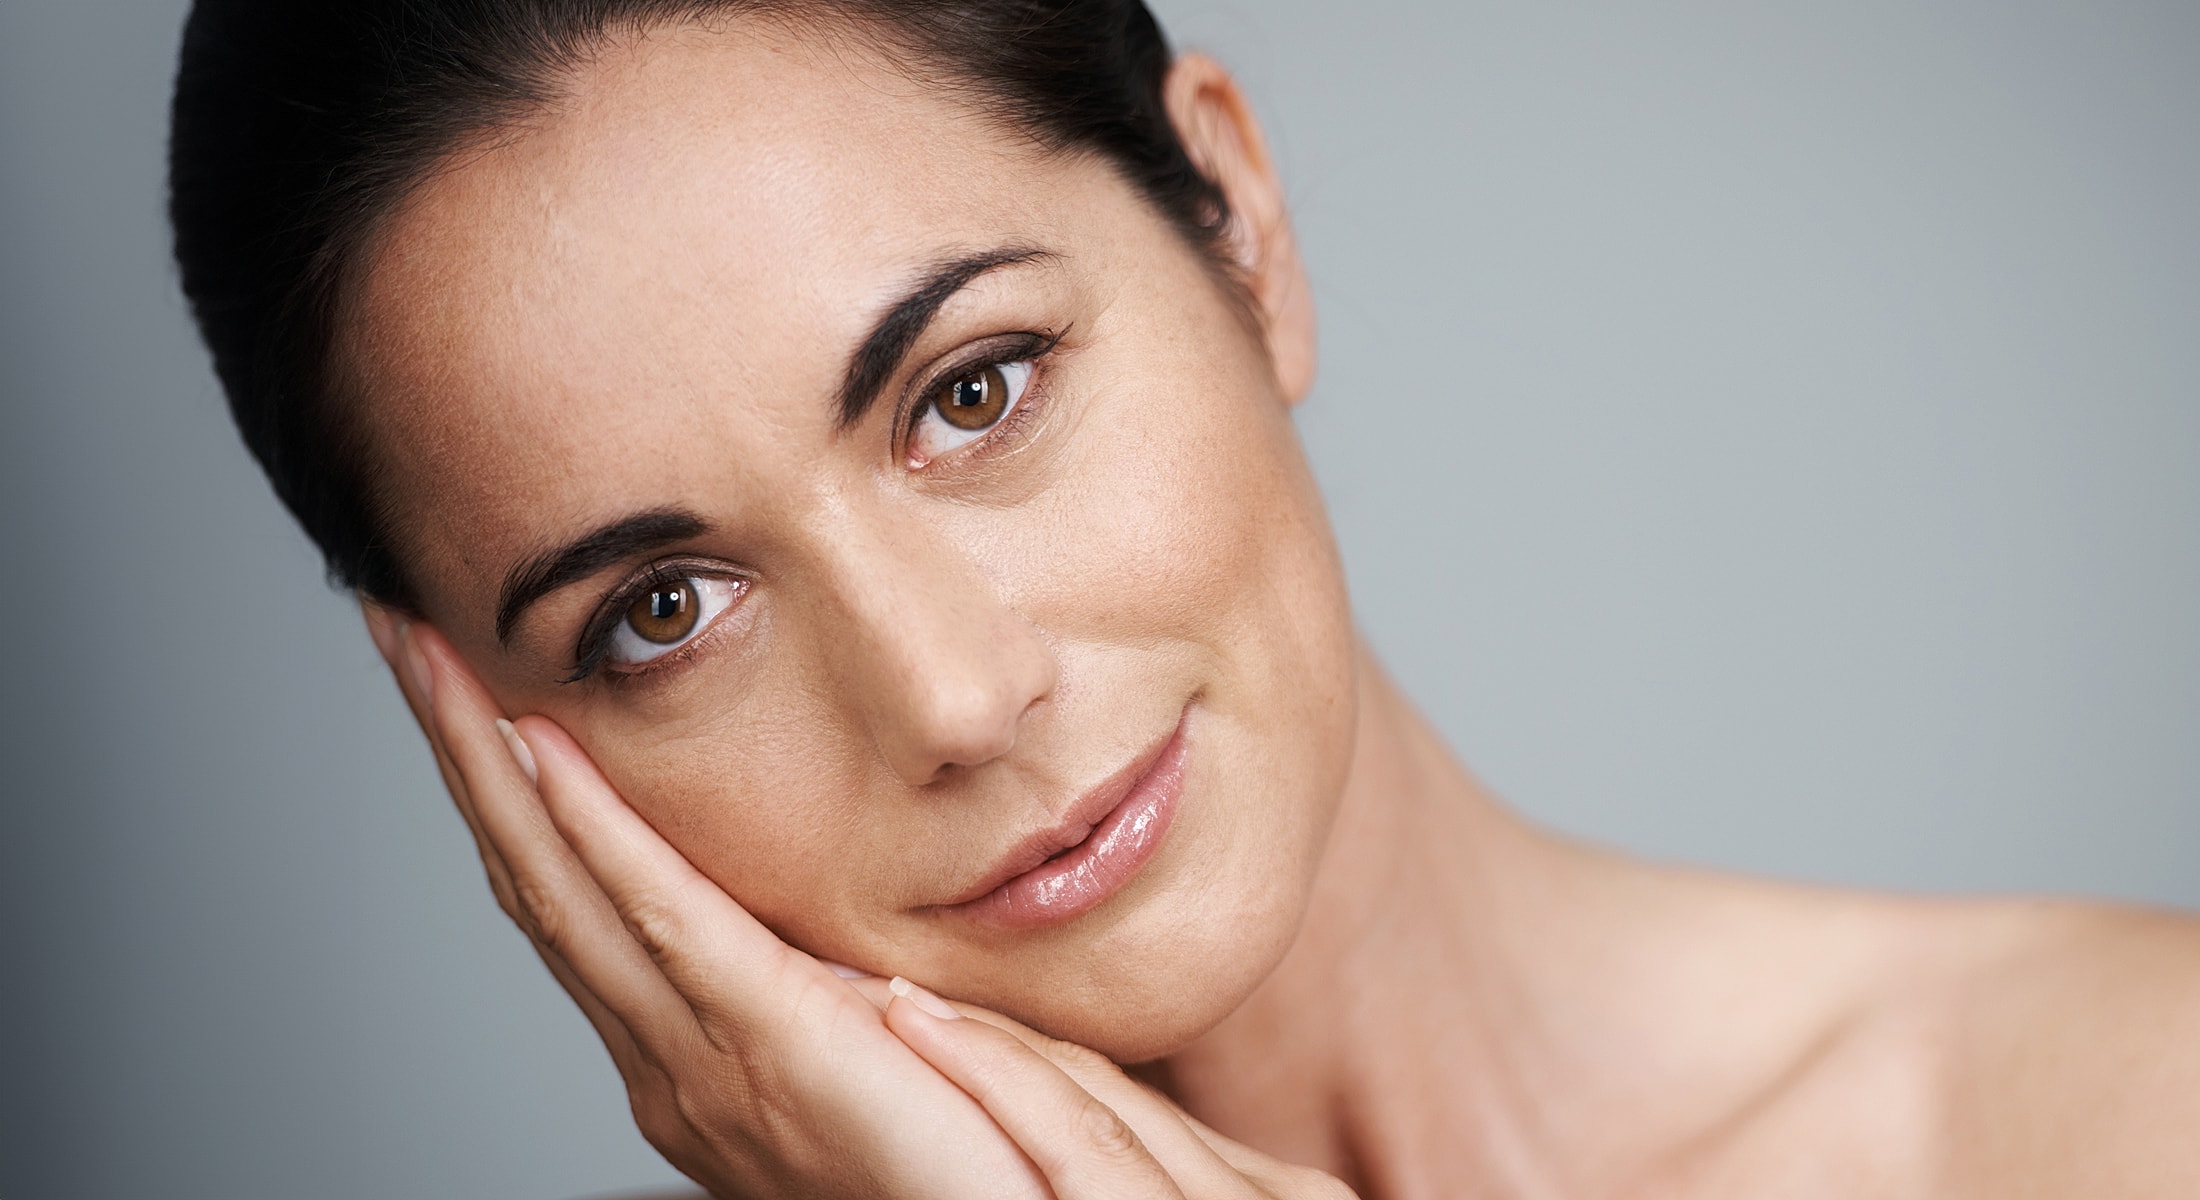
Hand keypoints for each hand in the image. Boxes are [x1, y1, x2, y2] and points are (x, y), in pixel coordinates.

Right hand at [365, 607, 1352, 1198]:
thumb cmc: (989, 1159)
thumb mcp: (901, 1034)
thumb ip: (860, 983)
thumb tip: (856, 933)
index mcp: (705, 1041)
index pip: (587, 887)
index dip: (518, 787)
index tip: (471, 676)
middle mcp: (673, 1053)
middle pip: (542, 874)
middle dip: (465, 752)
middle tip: (404, 629)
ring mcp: (703, 1058)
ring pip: (564, 883)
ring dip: (489, 766)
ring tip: (432, 654)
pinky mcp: (770, 1046)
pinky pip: (656, 918)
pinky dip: (586, 830)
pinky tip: (537, 748)